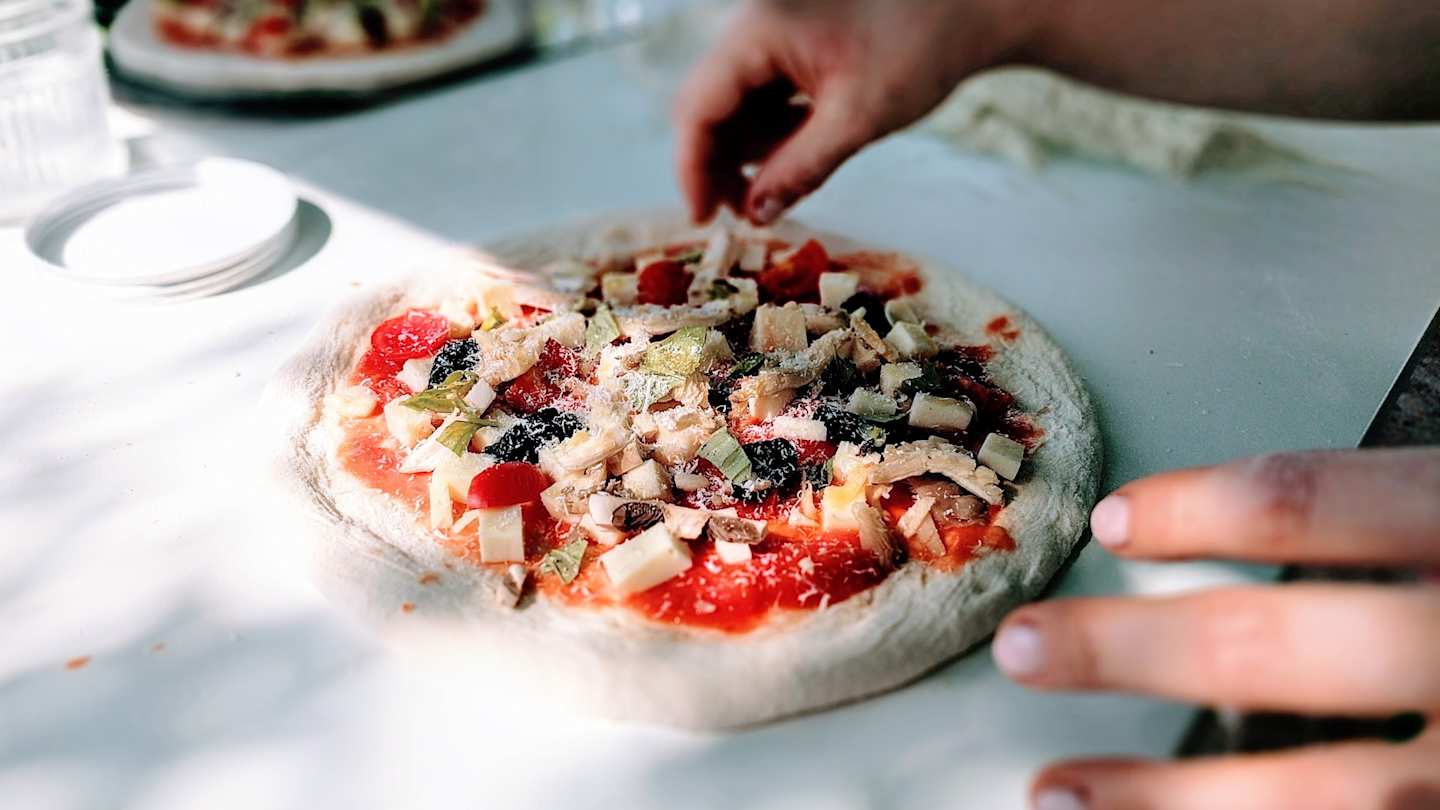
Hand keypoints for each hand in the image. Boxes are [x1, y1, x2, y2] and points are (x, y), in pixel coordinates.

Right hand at [672, 0, 1039, 224]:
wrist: (968, 10)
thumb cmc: (920, 49)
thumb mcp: (857, 119)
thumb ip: (800, 169)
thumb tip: (756, 215)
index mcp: (760, 32)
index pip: (699, 106)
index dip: (693, 167)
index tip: (702, 218)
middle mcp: (753, 27)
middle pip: (707, 105)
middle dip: (718, 163)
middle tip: (742, 215)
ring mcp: (771, 34)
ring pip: (733, 104)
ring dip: (748, 152)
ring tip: (779, 189)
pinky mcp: (791, 45)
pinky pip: (761, 95)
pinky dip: (772, 131)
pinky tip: (800, 154)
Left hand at [992, 448, 1439, 809]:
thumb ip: (1396, 520)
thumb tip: (1250, 520)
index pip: (1314, 502)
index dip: (1198, 510)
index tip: (1110, 523)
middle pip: (1277, 647)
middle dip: (1132, 650)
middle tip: (1024, 646)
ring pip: (1324, 793)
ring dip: (1168, 798)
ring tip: (1055, 797)